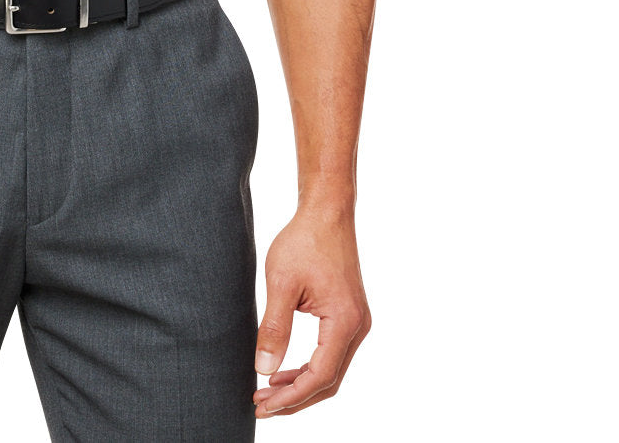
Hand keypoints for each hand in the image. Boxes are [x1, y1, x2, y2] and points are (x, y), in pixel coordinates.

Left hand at [251, 205, 370, 418]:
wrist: (326, 212)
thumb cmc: (304, 241)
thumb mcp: (281, 283)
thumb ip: (274, 327)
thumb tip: (264, 369)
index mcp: (344, 322)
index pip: (319, 376)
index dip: (291, 396)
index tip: (263, 405)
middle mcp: (357, 327)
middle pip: (328, 380)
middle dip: (295, 397)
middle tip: (261, 405)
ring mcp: (356, 321)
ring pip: (330, 368)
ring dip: (301, 383)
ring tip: (268, 390)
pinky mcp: (348, 314)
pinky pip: (330, 352)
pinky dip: (308, 365)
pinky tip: (284, 368)